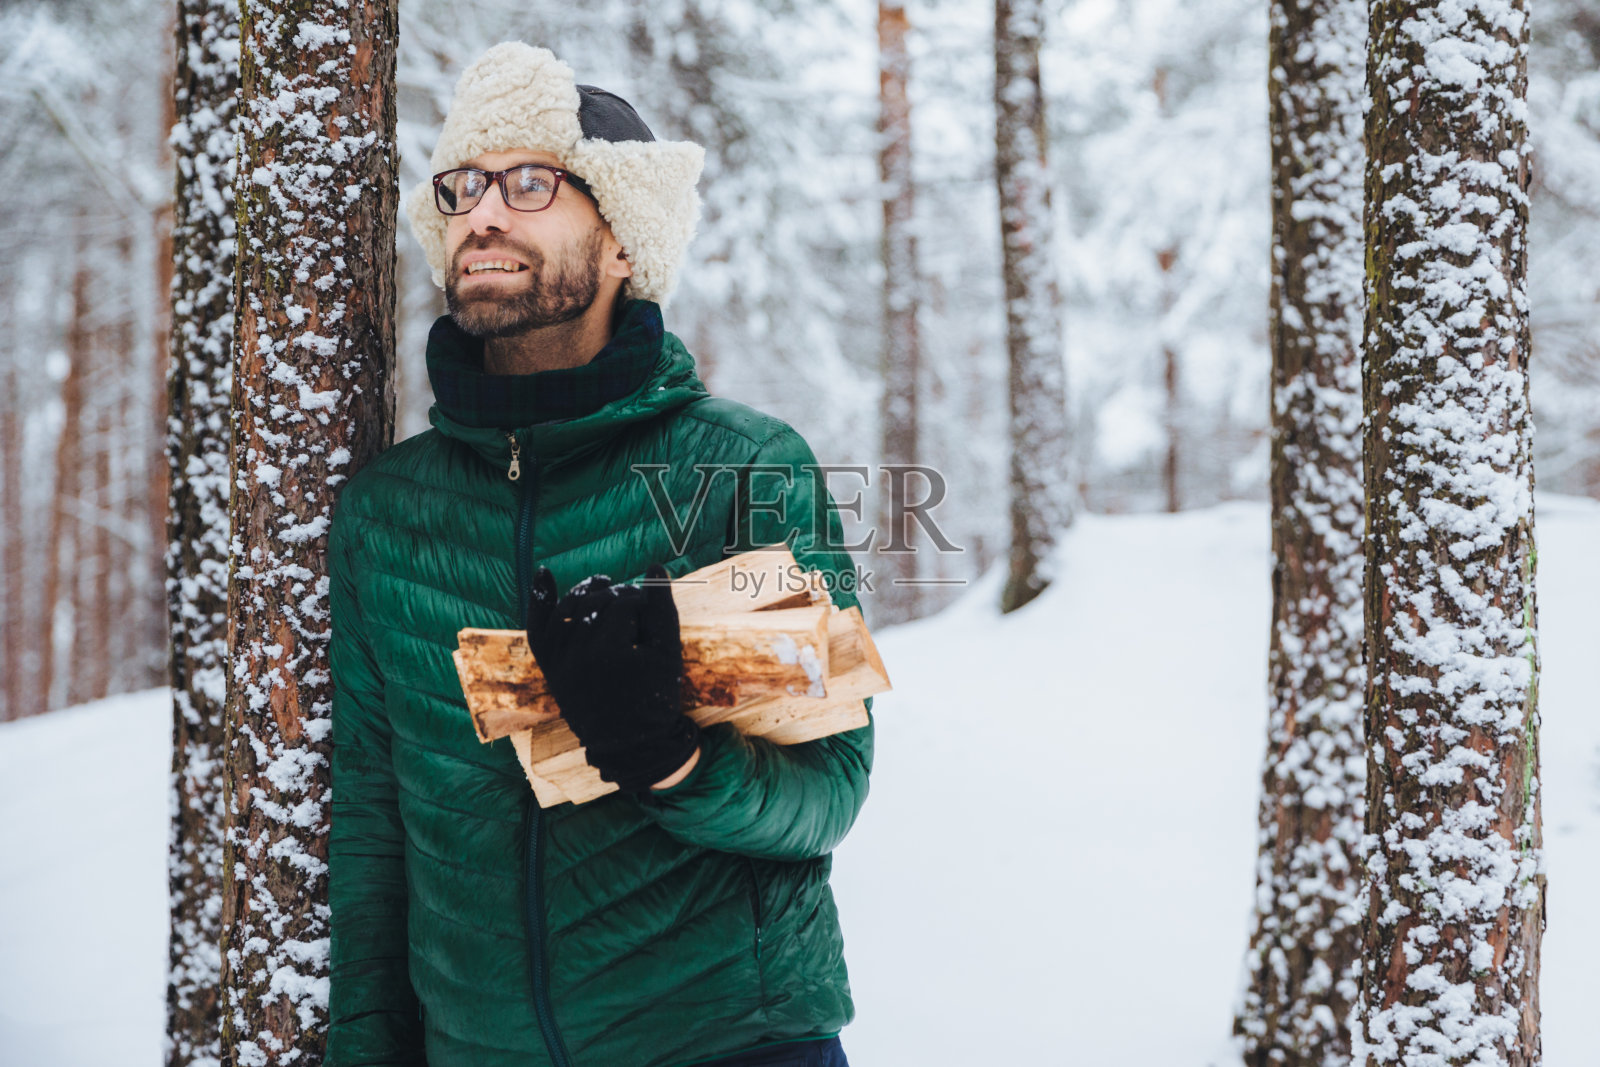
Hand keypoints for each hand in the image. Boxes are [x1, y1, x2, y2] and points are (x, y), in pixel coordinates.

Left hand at [525, 563, 699, 793]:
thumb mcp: (667, 655)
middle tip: (635, 601)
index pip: (624, 605)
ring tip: (604, 585)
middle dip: (617, 596)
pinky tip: (543, 573)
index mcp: (609, 651)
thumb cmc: (655, 699)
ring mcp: (560, 661)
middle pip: (595, 604)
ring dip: (585, 592)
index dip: (642, 600)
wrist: (631, 743)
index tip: (653, 607)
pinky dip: (539, 601)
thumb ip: (662, 610)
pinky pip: (539, 629)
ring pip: (567, 610)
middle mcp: (577, 653)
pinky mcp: (551, 668)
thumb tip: (655, 568)